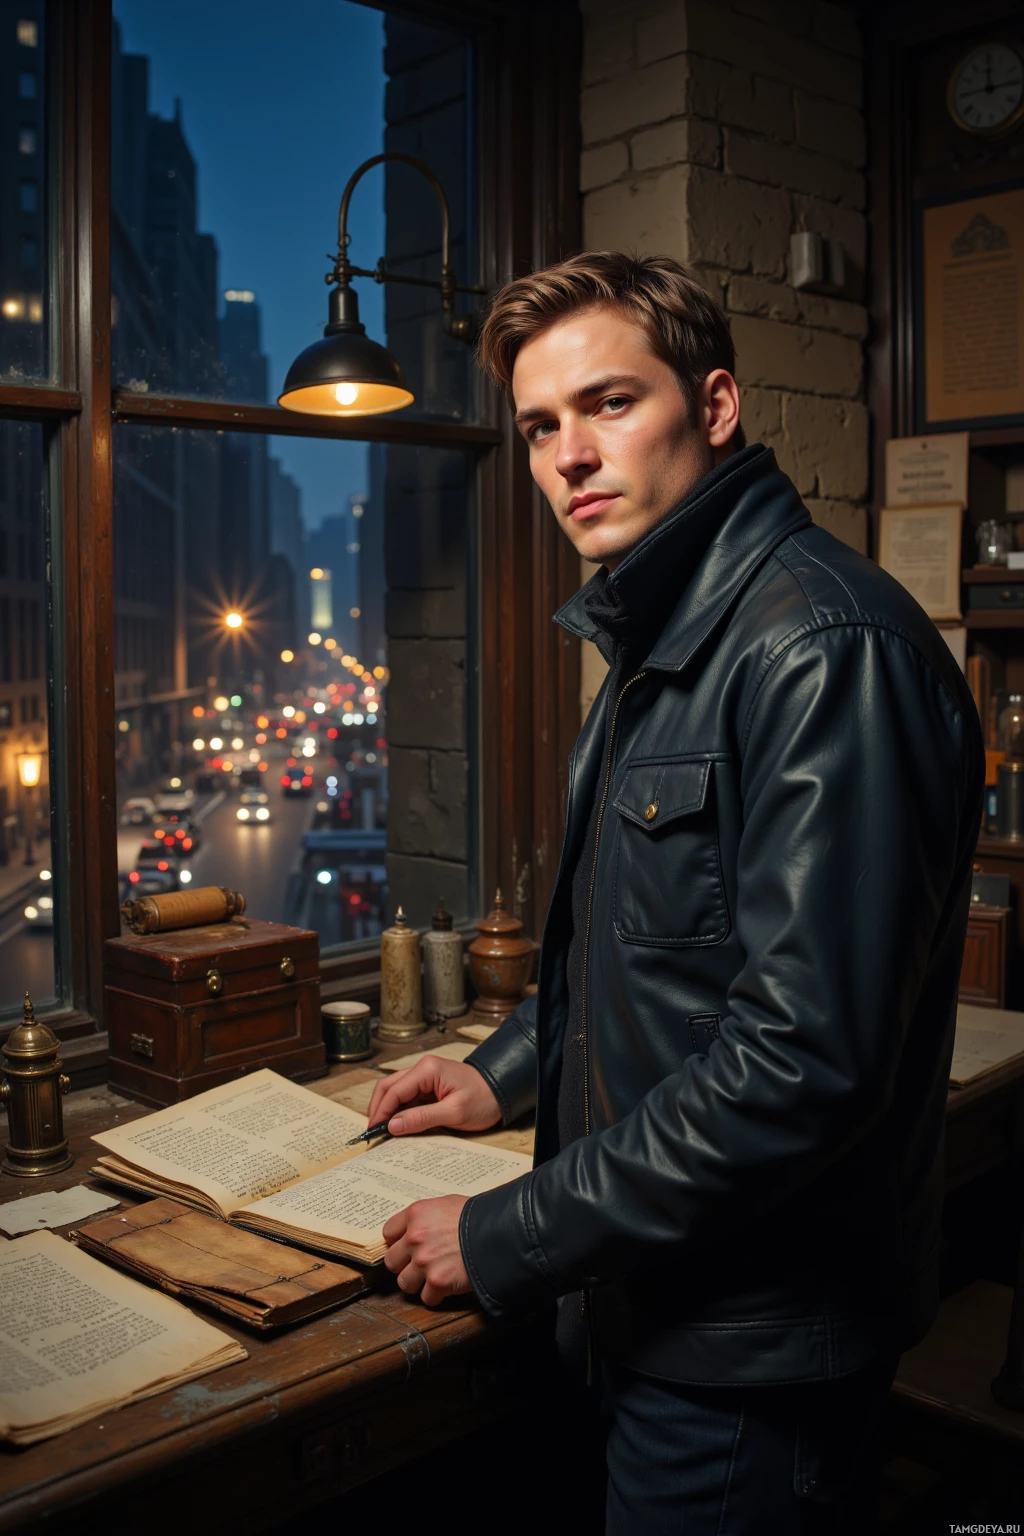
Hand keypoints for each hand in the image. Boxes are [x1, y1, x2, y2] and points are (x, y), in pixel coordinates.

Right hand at [366, 1057, 500, 1136]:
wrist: (502, 1092)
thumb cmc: (483, 1100)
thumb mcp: (453, 1113)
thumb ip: (421, 1118)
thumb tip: (392, 1125)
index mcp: (428, 1070)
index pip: (393, 1090)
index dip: (380, 1111)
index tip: (373, 1131)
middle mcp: (423, 1068)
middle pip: (388, 1087)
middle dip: (378, 1109)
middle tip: (373, 1133)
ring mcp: (425, 1075)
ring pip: (395, 1091)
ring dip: (387, 1109)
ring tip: (382, 1131)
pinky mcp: (429, 1085)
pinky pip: (407, 1096)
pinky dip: (398, 1110)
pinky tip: (397, 1125)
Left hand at [383, 1195, 471, 1304]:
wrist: (500, 1231)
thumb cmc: (478, 1216)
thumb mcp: (447, 1204)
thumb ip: (427, 1217)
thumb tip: (419, 1229)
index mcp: (416, 1214)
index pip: (388, 1233)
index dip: (399, 1242)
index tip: (407, 1247)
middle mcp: (415, 1237)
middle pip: (392, 1261)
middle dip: (405, 1264)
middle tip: (420, 1264)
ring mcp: (424, 1261)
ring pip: (405, 1283)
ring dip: (418, 1283)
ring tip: (433, 1277)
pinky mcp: (437, 1282)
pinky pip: (427, 1298)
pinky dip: (437, 1295)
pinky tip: (447, 1286)